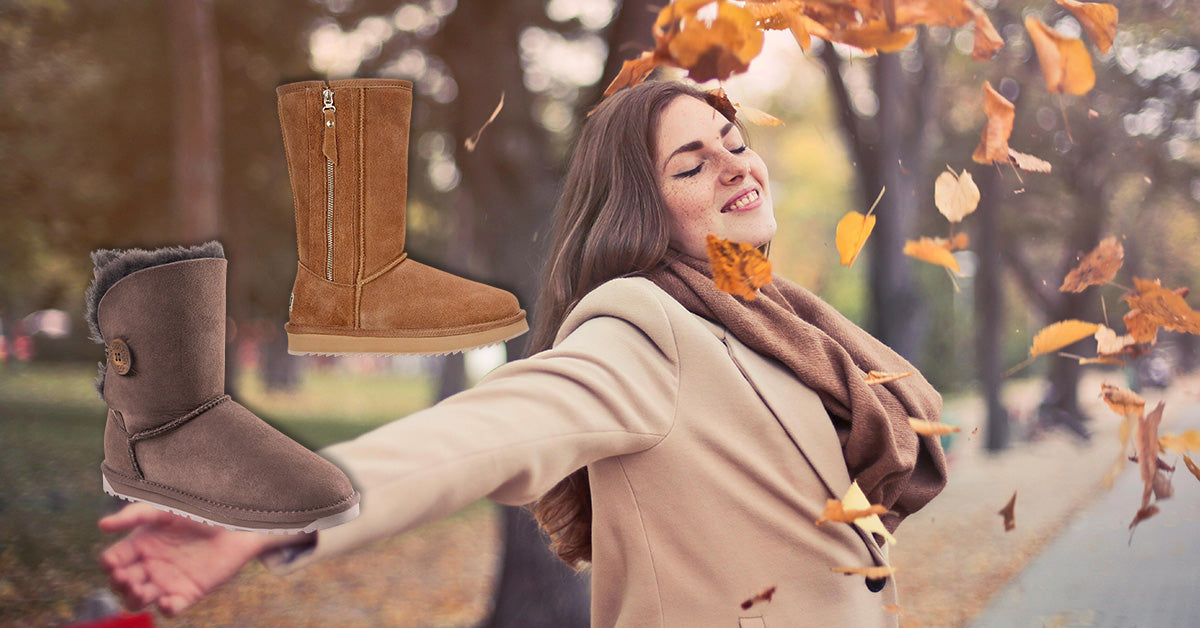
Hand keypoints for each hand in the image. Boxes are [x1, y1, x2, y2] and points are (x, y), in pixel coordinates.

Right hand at [98, 503, 302, 615]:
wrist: (235, 522)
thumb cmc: (198, 512)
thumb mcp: (165, 509)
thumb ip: (135, 514)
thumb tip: (101, 525)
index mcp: (139, 545)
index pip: (112, 560)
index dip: (109, 564)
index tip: (113, 563)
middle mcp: (148, 566)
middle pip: (121, 584)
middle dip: (119, 583)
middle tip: (126, 577)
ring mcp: (167, 581)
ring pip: (138, 600)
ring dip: (135, 599)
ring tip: (142, 589)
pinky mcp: (188, 593)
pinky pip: (171, 608)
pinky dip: (166, 608)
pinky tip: (166, 600)